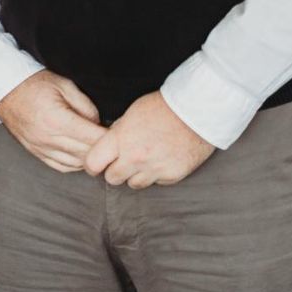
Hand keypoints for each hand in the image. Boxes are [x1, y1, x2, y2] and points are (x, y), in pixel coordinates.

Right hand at [0, 71, 106, 171]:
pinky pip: (61, 167)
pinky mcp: (36, 152)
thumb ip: (86, 106)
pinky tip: (83, 155)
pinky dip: (75, 164)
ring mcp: (41, 148)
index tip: (120, 135)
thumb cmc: (35, 84)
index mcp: (57, 120)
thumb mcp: (65, 86)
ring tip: (100, 149)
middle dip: (103, 150)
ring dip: (90, 159)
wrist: (6, 89)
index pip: (92, 138)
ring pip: (75, 164)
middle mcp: (48, 138)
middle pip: (86, 154)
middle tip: (115, 144)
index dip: (109, 139)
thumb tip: (99, 124)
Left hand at [83, 92, 213, 188]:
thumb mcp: (133, 113)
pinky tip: (162, 159)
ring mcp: (155, 169)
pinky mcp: (172, 176)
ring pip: (133, 184)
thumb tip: (108, 145)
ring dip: (135, 174)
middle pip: (112, 178)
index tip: (97, 163)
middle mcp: (136, 157)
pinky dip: (156, 174)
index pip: (94, 163)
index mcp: (122, 139)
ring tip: (145, 158)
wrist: (198, 110)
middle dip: (115, 170)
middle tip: (123, 160)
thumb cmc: (164, 106)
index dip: (93, 164)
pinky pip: (156, 182)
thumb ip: (118, 132)